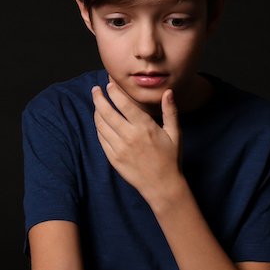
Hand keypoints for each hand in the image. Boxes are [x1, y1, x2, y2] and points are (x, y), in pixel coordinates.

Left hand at [91, 79, 182, 201]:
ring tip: (97, 104)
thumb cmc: (170, 159)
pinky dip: (98, 128)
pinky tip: (100, 122)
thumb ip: (170, 111)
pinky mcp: (113, 159)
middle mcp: (129, 136)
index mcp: (144, 127)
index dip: (114, 92)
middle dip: (98, 98)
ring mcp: (119, 148)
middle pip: (107, 112)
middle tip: (95, 90)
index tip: (109, 83)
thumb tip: (168, 92)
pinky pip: (101, 139)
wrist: (162, 185)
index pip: (124, 104)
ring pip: (101, 125)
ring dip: (96, 112)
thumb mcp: (175, 134)